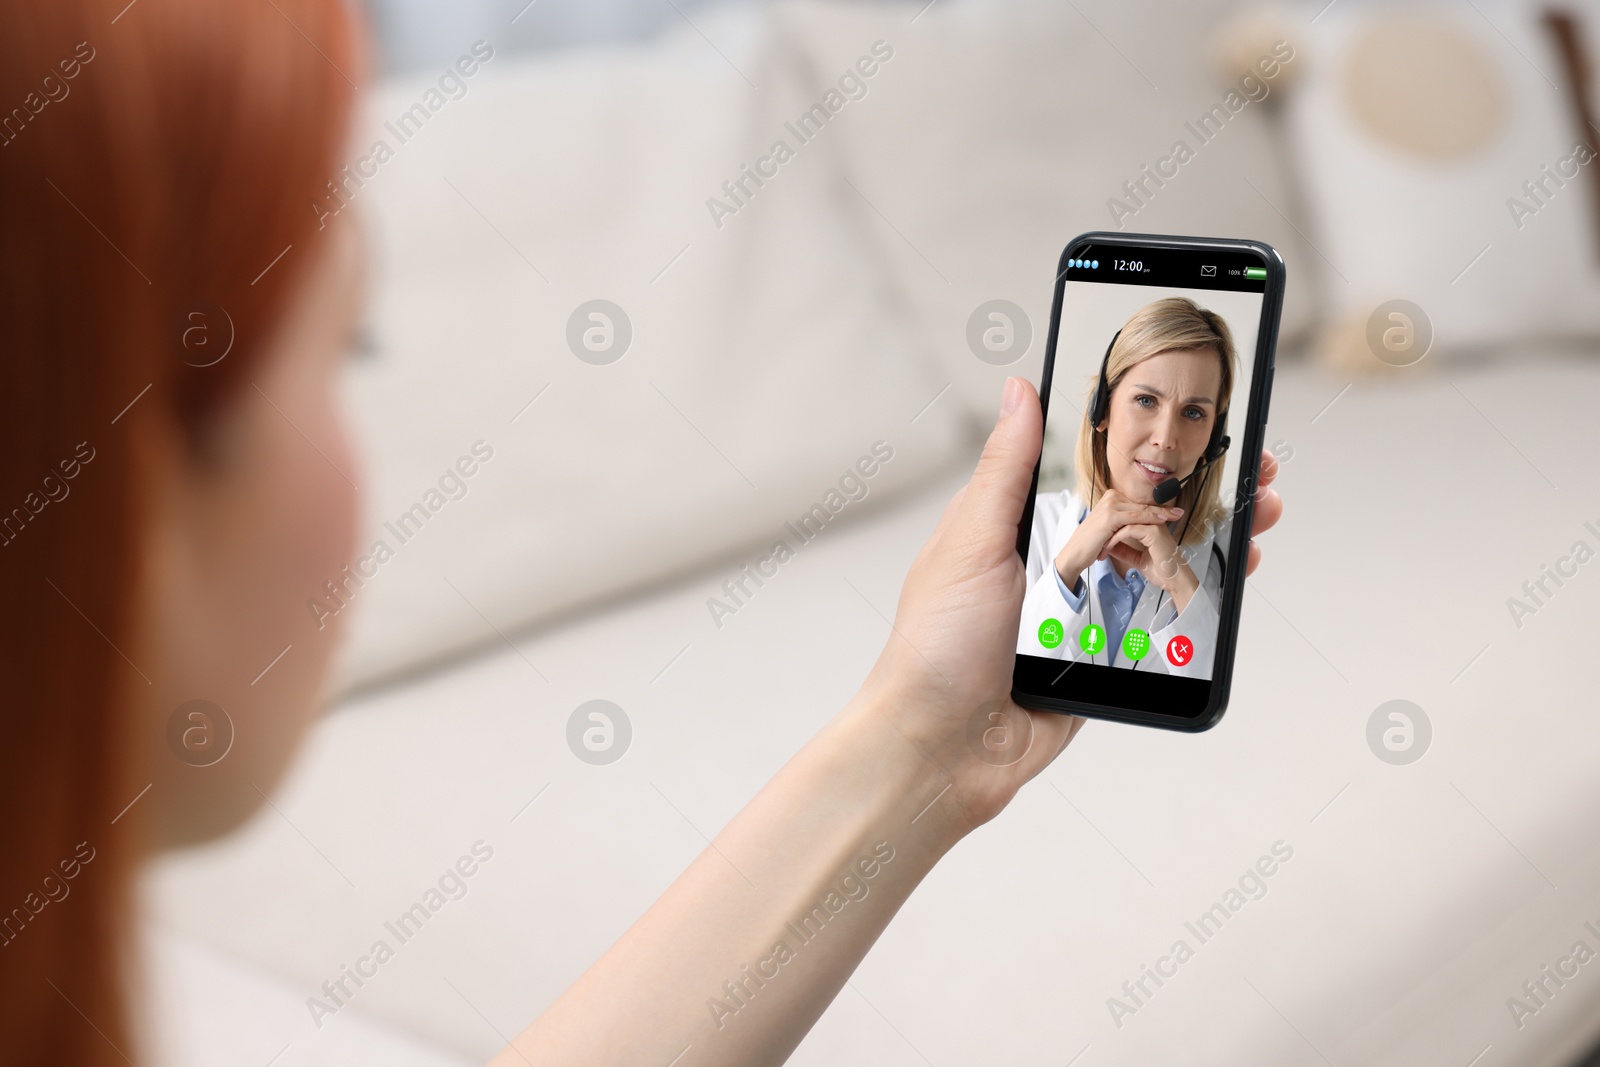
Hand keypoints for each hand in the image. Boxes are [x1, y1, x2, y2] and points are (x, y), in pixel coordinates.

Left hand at [854, 379, 1284, 838]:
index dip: (1146, 446)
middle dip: (1200, 491)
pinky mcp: (1105, 657)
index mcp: (1017, 525)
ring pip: (1161, 564)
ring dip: (1215, 538)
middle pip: (1141, 514)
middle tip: (1254, 470)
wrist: (941, 750)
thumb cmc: (936, 646)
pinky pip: (1162, 624)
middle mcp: (1054, 562)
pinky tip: (1235, 575)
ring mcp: (1084, 610)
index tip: (1197, 423)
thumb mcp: (971, 542)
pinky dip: (1202, 599)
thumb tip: (1020, 390)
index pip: (1092, 469)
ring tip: (1259, 515)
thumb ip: (1007, 470)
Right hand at [1053, 487, 1182, 595]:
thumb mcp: (1110, 529)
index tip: (1172, 511)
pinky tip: (1162, 521)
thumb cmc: (1091, 544)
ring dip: (1160, 513)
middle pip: (1142, 504)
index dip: (1156, 507)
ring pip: (1141, 510)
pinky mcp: (1110, 517)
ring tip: (1175, 516)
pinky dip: (1150, 519)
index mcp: (1111, 499)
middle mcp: (1110, 498)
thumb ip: (1123, 522)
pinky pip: (1135, 517)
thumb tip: (1139, 522)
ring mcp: (1110, 506)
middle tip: (1179, 512)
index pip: (1138, 503)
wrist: (1075, 554)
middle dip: (1162, 509)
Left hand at [1104, 520, 1198, 610]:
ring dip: (1109, 535)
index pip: (1126, 518)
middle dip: (1107, 530)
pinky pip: (1128, 530)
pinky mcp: (1154, 532)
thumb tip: (1109, 545)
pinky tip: (1108, 548)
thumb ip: (1124, 549)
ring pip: (1124, 521)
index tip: (1099, 541)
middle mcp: (1153, 521)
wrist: (1175, 582)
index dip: (1111, 529)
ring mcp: (1154, 525)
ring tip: (1100, 548)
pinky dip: (1115, 539)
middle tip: (1096, 543)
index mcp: (1150, 525)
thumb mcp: (1136, 558)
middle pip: (1124, 517)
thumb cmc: (1161, 571)